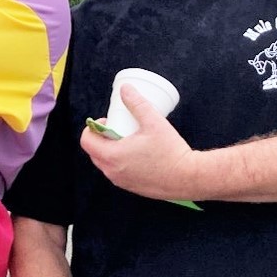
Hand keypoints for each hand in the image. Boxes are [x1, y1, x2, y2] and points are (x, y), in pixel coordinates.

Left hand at [80, 84, 199, 199]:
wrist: (189, 177)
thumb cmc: (170, 151)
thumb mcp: (153, 122)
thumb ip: (137, 103)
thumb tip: (125, 89)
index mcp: (112, 156)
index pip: (86, 141)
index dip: (93, 128)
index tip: (108, 121)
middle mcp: (113, 172)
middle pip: (94, 152)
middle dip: (101, 138)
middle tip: (118, 127)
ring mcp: (122, 182)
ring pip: (105, 164)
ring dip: (110, 150)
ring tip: (128, 139)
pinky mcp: (132, 188)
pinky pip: (118, 173)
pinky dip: (120, 162)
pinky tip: (137, 154)